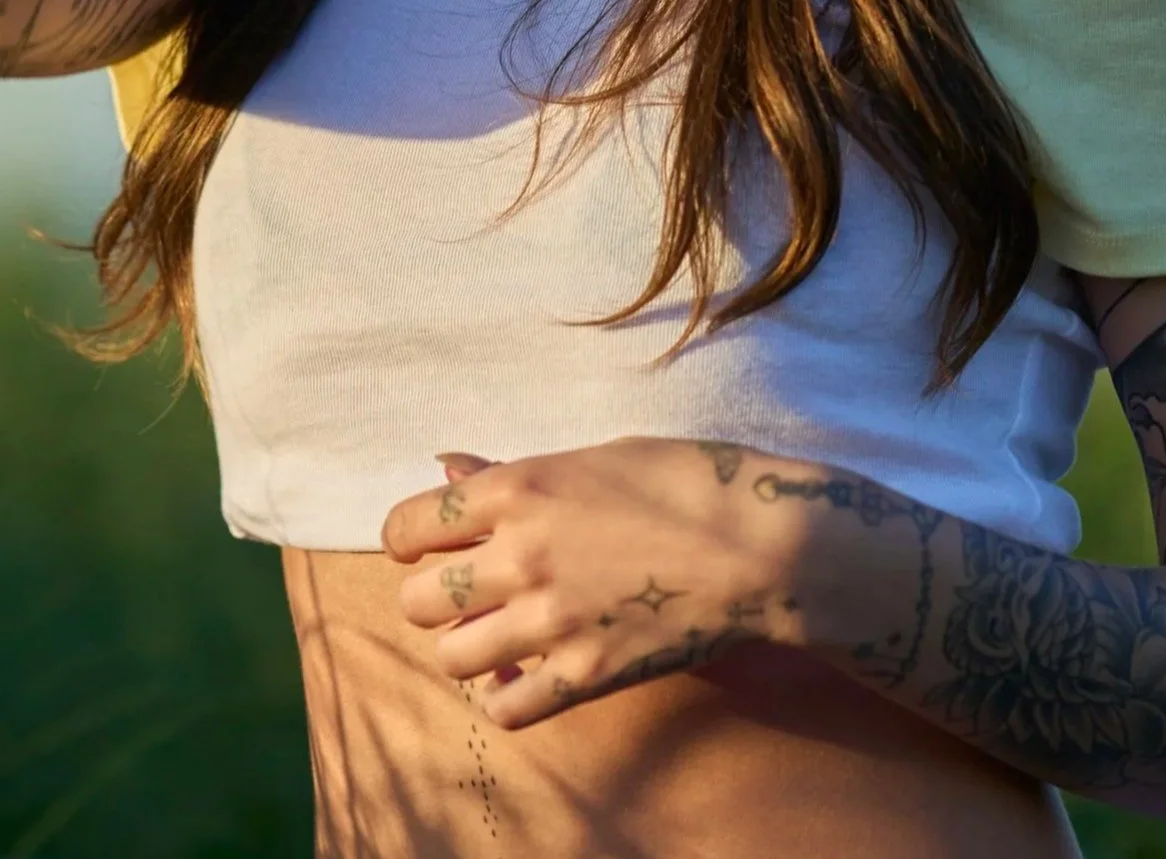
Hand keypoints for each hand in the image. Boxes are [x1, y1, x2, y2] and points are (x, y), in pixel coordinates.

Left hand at [382, 437, 818, 728]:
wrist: (758, 547)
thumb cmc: (682, 481)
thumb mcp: (592, 455)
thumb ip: (510, 473)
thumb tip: (447, 470)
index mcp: (519, 489)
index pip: (406, 526)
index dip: (409, 537)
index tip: (429, 542)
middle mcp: (520, 556)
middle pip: (417, 601)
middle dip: (433, 596)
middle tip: (468, 589)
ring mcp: (551, 622)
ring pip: (452, 659)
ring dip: (467, 647)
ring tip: (498, 632)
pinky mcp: (584, 675)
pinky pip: (506, 710)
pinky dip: (506, 697)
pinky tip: (526, 675)